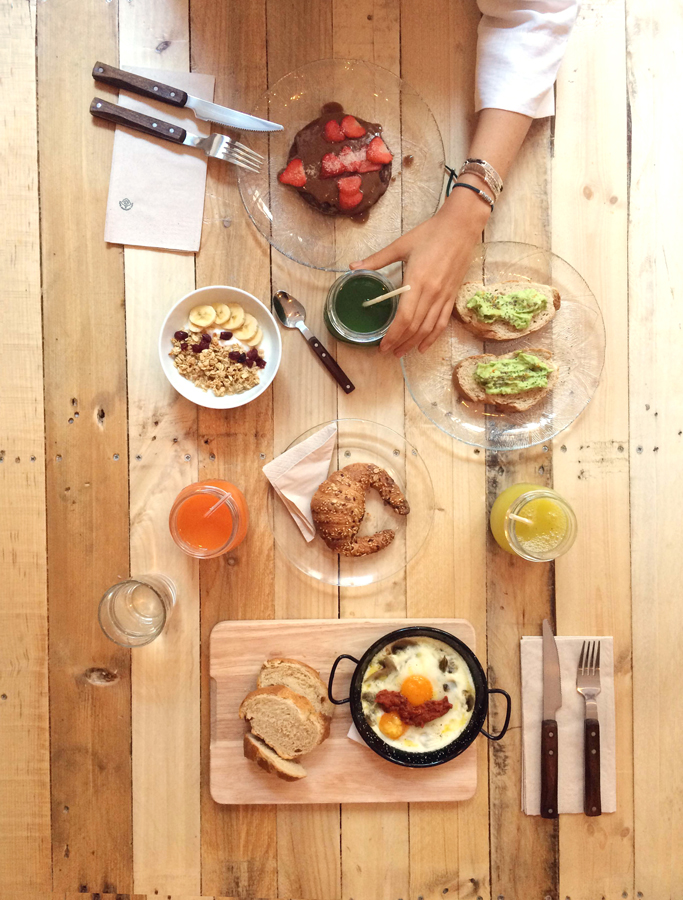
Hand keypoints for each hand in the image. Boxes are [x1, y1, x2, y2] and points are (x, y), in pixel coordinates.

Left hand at [350, 187, 490, 356]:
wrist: (461, 226)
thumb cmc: (431, 233)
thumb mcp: (401, 245)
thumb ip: (377, 259)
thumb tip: (352, 267)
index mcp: (417, 280)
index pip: (404, 317)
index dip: (393, 334)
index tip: (382, 344)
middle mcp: (432, 292)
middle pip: (415, 327)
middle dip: (400, 342)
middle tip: (387, 352)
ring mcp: (444, 296)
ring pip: (428, 328)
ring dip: (414, 343)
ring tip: (401, 353)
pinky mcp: (452, 296)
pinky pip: (442, 322)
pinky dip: (433, 337)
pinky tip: (423, 347)